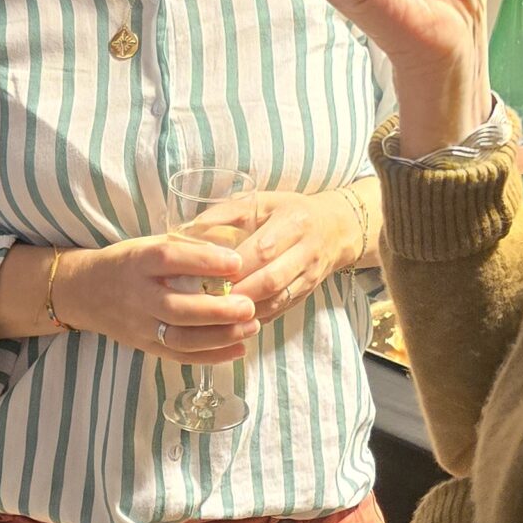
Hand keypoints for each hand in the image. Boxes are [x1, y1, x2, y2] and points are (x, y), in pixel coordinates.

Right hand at [55, 232, 256, 362]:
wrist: (84, 292)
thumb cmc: (127, 263)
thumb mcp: (149, 244)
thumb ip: (185, 247)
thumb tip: (230, 252)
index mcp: (138, 261)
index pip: (170, 259)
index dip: (204, 261)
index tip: (237, 262)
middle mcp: (137, 295)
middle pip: (176, 308)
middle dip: (217, 310)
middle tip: (249, 306)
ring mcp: (139, 325)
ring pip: (180, 338)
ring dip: (220, 336)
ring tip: (251, 327)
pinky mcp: (145, 346)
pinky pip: (179, 356)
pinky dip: (211, 357)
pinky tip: (238, 349)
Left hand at [209, 190, 354, 326]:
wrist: (336, 228)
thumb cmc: (288, 211)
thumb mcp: (261, 201)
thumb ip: (226, 213)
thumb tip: (186, 231)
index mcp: (293, 222)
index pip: (262, 249)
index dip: (235, 267)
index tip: (205, 275)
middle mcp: (306, 251)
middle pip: (271, 280)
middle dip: (237, 294)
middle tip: (205, 301)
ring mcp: (310, 276)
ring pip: (277, 301)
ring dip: (245, 311)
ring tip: (215, 314)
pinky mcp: (307, 293)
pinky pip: (281, 310)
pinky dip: (256, 317)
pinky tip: (234, 321)